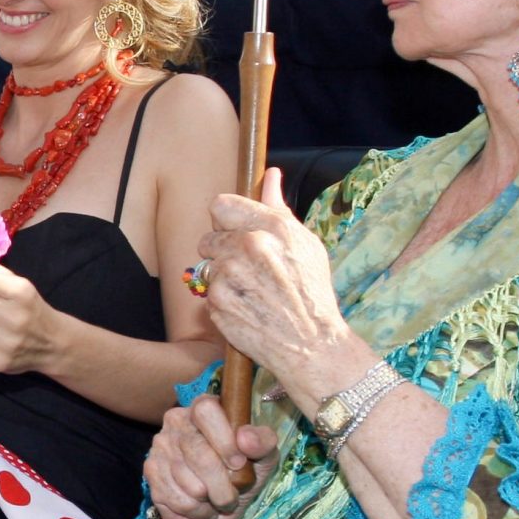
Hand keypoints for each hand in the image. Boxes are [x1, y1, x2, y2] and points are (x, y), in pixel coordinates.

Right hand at [144, 395, 280, 518]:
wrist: (222, 507)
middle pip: (197, 451)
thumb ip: (262, 442)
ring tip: (217, 501)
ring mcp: (160, 446)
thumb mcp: (264, 457)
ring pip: (187, 480)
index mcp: (204, 408)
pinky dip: (196, 510)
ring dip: (210, 500)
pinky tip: (202, 507)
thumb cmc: (243, 474)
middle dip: (221, 484)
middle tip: (232, 497)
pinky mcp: (151, 472)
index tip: (238, 463)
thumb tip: (245, 438)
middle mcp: (177, 421)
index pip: (206, 411)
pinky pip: (175, 498)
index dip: (223, 440)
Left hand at [197, 168, 352, 391]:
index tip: (235, 231)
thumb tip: (270, 175)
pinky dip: (221, 300)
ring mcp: (230, 275)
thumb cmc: (311, 292)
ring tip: (250, 291)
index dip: (226, 220)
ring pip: (207, 266)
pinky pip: (208, 292)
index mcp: (272, 227)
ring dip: (222, 277)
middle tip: (248, 269)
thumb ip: (278, 208)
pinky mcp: (217, 302)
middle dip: (223, 251)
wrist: (311, 343)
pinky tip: (245, 307)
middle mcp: (249, 246)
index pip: (221, 205)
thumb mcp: (304, 244)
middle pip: (209, 237)